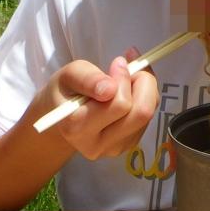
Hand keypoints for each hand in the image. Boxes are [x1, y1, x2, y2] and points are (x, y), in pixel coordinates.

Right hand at [41, 49, 158, 160]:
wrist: (62, 116)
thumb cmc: (65, 92)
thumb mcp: (68, 75)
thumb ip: (87, 78)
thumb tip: (110, 88)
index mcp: (77, 127)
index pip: (119, 104)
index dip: (124, 78)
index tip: (118, 62)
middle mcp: (96, 144)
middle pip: (140, 113)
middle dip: (141, 83)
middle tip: (127, 69)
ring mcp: (114, 149)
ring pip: (147, 116)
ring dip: (144, 90)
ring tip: (127, 79)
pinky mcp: (127, 147)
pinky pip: (147, 121)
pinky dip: (144, 100)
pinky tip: (129, 92)